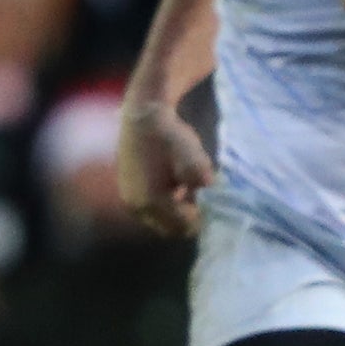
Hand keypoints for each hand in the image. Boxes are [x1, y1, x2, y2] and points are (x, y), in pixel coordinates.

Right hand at [117, 102, 215, 237]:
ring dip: (179, 214)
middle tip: (205, 203)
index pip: (185, 226)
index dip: (203, 220)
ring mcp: (130, 201)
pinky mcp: (129, 194)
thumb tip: (209, 189)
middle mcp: (137, 207)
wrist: (142, 116)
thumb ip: (201, 177)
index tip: (215, 207)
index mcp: (151, 201)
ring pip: (163, 222)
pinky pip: (154, 212)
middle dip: (190, 220)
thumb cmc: (168, 136)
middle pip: (172, 230)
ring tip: (192, 194)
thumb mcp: (192, 156)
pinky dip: (169, 207)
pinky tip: (180, 189)